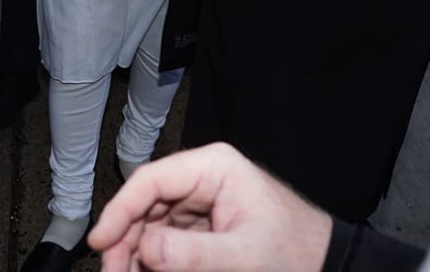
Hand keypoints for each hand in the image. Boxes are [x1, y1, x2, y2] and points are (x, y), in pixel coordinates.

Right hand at [90, 143, 331, 271]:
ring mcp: (204, 201)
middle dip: (126, 239)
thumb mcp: (245, 256)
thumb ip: (194, 254)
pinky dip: (155, 258)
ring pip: (153, 223)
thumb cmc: (298, 252)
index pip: (151, 181)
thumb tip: (146, 248)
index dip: (120, 210)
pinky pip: (169, 238)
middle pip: (146, 203)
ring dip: (137, 252)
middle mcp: (204, 178)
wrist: (328, 265)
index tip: (101, 243)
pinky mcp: (206, 224)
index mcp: (214, 168)